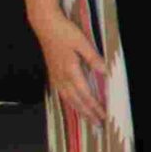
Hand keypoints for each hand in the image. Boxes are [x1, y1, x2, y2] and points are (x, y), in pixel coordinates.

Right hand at [29, 10, 106, 130]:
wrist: (45, 26)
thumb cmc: (65, 33)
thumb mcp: (82, 43)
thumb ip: (93, 58)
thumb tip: (105, 71)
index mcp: (70, 71)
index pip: (85, 94)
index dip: (94, 106)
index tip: (103, 115)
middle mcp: (61, 77)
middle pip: (76, 101)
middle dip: (88, 114)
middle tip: (99, 125)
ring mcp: (56, 76)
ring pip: (68, 99)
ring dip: (79, 111)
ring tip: (89, 120)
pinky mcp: (53, 74)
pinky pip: (62, 94)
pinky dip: (70, 103)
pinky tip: (74, 106)